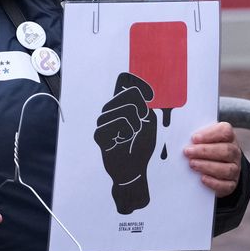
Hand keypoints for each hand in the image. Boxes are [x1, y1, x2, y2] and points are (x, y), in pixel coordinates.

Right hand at [94, 72, 157, 213]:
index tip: (150, 95)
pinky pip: (118, 122)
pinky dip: (127, 132)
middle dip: (142, 108)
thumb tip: (139, 92)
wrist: (133, 169)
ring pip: (126, 109)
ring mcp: (103, 122)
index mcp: (121, 106)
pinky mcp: (98, 134)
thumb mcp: (149, 122)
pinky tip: (122, 140)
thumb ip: (144, 106)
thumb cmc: (141, 146)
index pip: (123, 81)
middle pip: (129, 93)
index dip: (137, 81)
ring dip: (136, 124)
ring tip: (131, 134)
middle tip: (140, 123)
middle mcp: (110, 111)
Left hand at [185, 122, 243, 197]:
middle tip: (188, 152)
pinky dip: (213, 182)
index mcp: (229, 138)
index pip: (226, 131)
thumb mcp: (206, 141)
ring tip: (192, 164)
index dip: (210, 134)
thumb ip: (199, 138)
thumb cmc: (209, 152)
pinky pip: (226, 185)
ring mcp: (235, 169)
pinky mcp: (231, 184)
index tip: (194, 138)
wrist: (220, 170)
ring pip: (227, 168)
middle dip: (205, 151)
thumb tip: (185, 139)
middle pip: (226, 150)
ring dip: (207, 166)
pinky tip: (202, 179)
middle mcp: (234, 153)